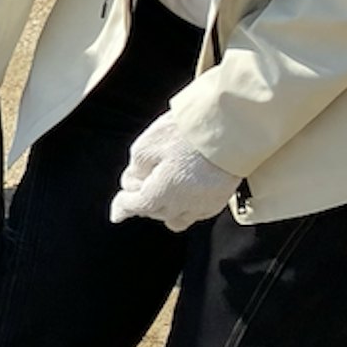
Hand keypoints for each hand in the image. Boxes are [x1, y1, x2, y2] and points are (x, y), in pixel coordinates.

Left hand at [109, 110, 239, 231]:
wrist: (230, 127)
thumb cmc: (185, 133)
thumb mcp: (147, 145)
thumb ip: (135, 169)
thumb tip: (133, 181)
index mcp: (160, 193)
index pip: (135, 207)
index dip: (122, 207)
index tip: (116, 212)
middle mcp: (181, 206)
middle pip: (153, 212)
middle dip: (143, 200)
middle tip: (141, 180)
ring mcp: (202, 205)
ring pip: (176, 219)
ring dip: (165, 208)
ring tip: (164, 187)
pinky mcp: (219, 200)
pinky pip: (196, 212)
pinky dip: (186, 205)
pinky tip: (185, 189)